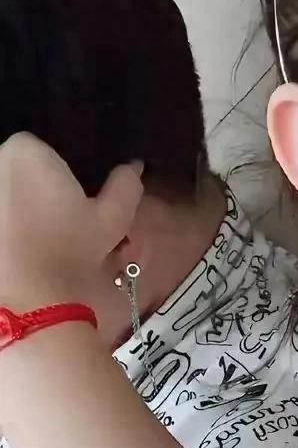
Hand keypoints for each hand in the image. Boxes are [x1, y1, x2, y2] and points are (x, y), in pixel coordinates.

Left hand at [0, 133, 142, 308]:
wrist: (29, 298)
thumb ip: (125, 186)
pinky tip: (17, 246)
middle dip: (32, 185)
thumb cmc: (71, 250)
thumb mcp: (111, 219)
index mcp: (25, 150)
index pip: (39, 149)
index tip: (68, 197)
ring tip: (33, 234)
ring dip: (16, 204)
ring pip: (5, 192)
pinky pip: (1, 217)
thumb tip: (135, 166)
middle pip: (16, 166)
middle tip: (53, 217)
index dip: (55, 174)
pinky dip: (7, 227)